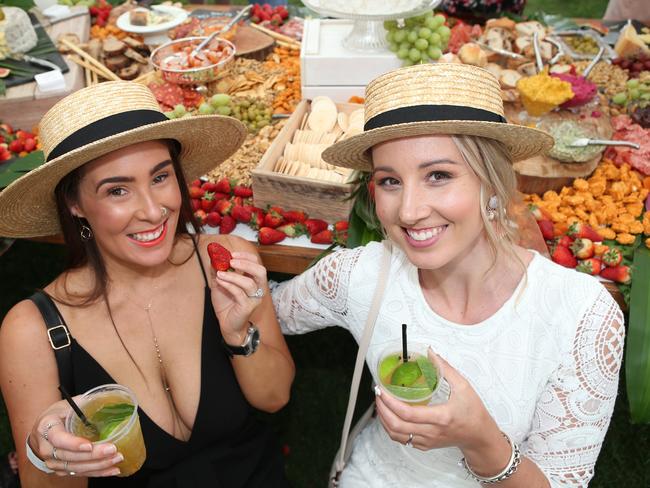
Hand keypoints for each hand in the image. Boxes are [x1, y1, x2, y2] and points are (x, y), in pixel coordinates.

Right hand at [29, 399, 122, 476]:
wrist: (43, 432)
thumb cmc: (58, 415)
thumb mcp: (67, 405)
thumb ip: (84, 403)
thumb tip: (108, 396)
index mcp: (46, 428)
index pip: (58, 439)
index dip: (73, 443)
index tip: (89, 445)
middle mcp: (46, 448)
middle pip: (68, 456)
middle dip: (92, 455)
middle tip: (112, 450)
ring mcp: (52, 462)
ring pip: (75, 468)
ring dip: (98, 465)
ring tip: (117, 459)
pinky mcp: (61, 470)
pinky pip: (79, 474)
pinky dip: (97, 472)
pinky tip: (113, 470)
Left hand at [210, 251, 267, 343]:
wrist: (227, 324)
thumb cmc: (226, 304)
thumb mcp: (219, 283)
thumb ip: (217, 270)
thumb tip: (213, 257)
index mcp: (253, 280)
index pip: (256, 264)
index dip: (246, 256)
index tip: (232, 254)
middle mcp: (257, 288)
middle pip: (260, 271)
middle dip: (246, 264)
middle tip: (231, 261)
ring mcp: (254, 298)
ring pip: (249, 283)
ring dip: (233, 276)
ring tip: (220, 273)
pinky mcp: (248, 307)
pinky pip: (240, 293)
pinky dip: (229, 285)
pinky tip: (220, 281)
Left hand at [375, 349, 500, 452]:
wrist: (479, 435)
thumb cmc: (473, 413)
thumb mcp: (463, 387)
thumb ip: (445, 369)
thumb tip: (430, 353)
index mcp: (441, 417)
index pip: (409, 414)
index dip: (390, 403)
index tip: (382, 391)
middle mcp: (432, 432)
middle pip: (397, 427)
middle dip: (382, 410)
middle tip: (378, 395)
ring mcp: (427, 440)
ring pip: (396, 436)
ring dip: (383, 420)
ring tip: (380, 404)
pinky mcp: (425, 445)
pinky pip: (402, 440)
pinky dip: (391, 428)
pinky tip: (389, 416)